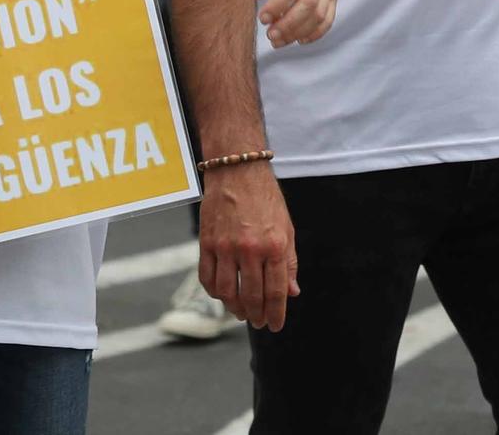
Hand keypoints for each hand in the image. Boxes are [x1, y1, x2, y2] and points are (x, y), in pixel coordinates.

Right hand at [197, 162, 297, 330]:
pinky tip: (223, 296)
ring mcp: (226, 247)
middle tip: (258, 322)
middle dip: (256, 315)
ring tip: (241, 313)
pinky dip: (215, 293)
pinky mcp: (206, 243)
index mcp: (274, 245)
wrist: (238, 172)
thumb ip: (289, 262)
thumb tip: (292, 293)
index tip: (275, 326)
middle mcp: (250, 249)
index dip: (276, 313)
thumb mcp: (286, 228)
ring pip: (228, 293)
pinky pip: (208, 278)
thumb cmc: (266, 199)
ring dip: (235, 308)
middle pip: (252, 296)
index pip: (276, 291)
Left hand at [249, 0, 335, 47]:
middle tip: (270, 35)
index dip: (277, 5)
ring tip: (278, 40)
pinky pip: (328, 19)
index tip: (262, 19)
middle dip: (289, 23)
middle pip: (309, 2)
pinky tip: (298, 40)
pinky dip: (314, 34)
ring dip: (298, 32)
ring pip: (319, 14)